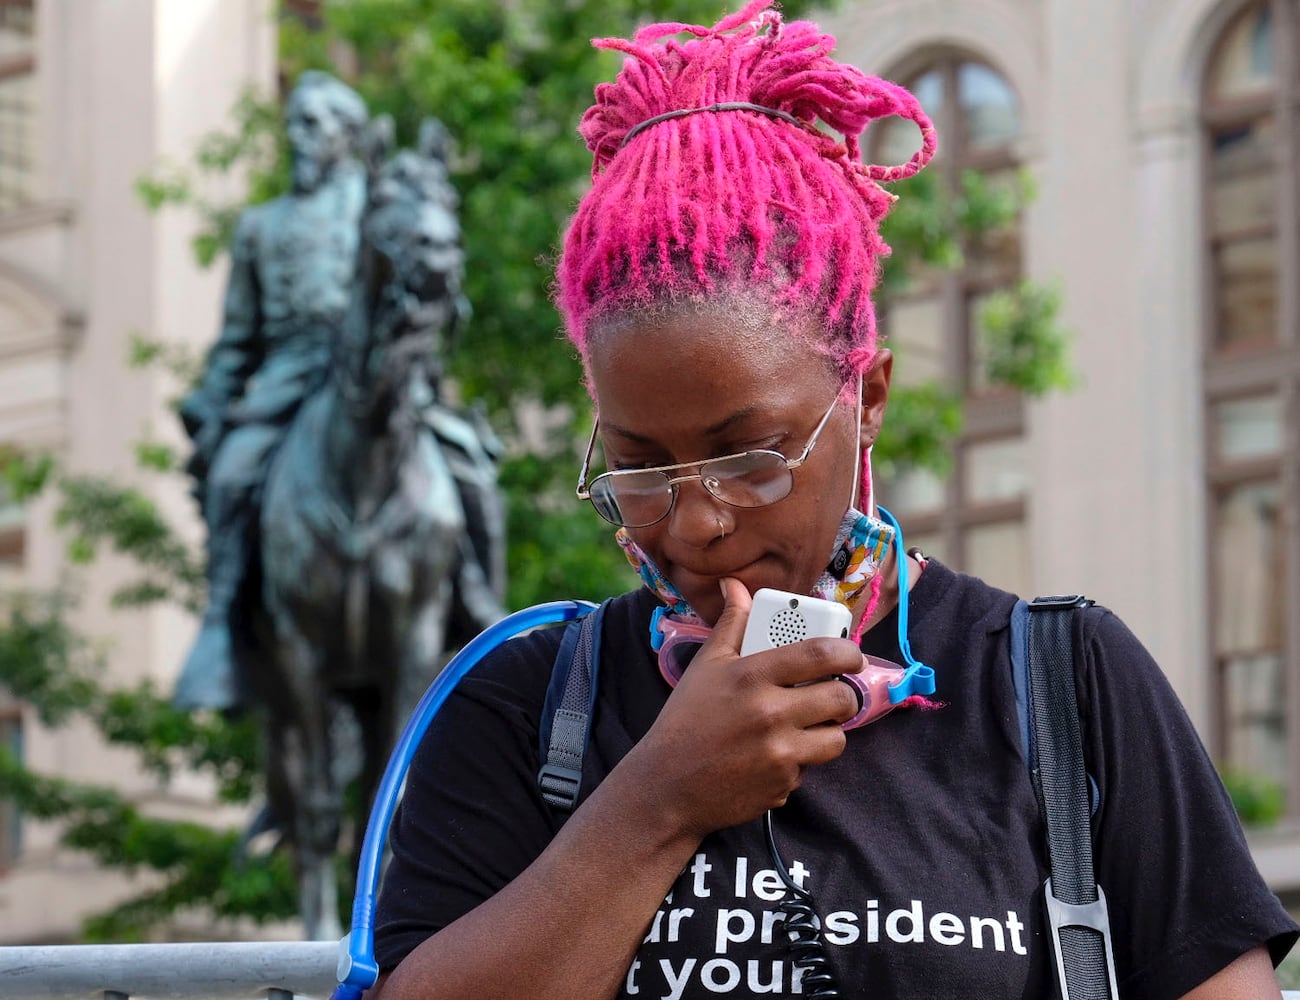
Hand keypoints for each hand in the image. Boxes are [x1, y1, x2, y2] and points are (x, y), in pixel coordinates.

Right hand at [631, 578, 863, 837]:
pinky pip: (809, 768)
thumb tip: (735, 585)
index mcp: (752, 675)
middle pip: (840, 698)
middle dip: (844, 695)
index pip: (820, 653)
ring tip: (805, 727)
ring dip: (827, 732)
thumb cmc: (685, 720)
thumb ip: (731, 624)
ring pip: (836, 739)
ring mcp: (780, 754)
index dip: (848, 652)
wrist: (666, 786)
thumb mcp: (705, 666)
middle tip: (832, 695)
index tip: (853, 656)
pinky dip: (798, 762)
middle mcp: (771, 713)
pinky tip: (771, 757)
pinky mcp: (783, 785)